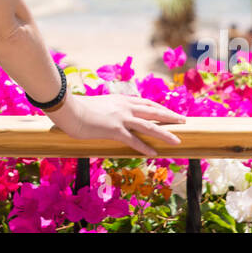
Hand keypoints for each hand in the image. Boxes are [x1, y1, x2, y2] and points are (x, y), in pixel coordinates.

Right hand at [45, 94, 186, 157]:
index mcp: (119, 99)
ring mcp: (121, 118)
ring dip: (165, 133)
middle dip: (169, 115)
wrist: (68, 109)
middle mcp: (124, 106)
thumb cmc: (76, 108)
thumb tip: (102, 114)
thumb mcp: (95, 104)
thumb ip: (104, 109)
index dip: (157, 107)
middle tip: (183, 120)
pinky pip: (134, 140)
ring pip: (149, 125)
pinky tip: (154, 153)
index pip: (144, 102)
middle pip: (152, 110)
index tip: (167, 110)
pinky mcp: (115, 130)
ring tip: (177, 140)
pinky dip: (145, 147)